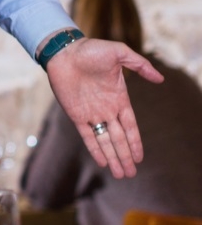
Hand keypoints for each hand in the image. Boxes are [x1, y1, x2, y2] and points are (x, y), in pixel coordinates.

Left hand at [46, 37, 162, 177]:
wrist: (64, 51)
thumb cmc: (91, 50)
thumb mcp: (119, 53)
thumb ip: (140, 65)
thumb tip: (160, 79)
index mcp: (119, 98)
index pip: (130, 126)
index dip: (135, 142)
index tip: (140, 158)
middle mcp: (106, 109)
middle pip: (118, 138)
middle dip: (125, 156)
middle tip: (130, 174)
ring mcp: (90, 113)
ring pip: (104, 141)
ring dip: (112, 157)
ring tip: (120, 174)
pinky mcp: (75, 114)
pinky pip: (86, 135)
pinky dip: (94, 149)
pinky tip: (102, 162)